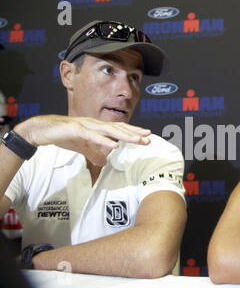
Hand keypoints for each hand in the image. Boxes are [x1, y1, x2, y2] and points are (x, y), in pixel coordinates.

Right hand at [13, 115, 150, 165]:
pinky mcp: (76, 129)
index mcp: (97, 128)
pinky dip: (104, 140)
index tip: (146, 138)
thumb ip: (94, 154)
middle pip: (118, 129)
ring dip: (124, 135)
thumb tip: (105, 163)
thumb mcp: (82, 148)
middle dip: (134, 133)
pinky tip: (114, 146)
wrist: (42, 130)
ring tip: (137, 140)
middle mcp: (95, 124)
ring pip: (109, 130)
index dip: (132, 133)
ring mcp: (86, 125)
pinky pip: (92, 136)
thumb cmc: (63, 136)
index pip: (119, 130)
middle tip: (149, 137)